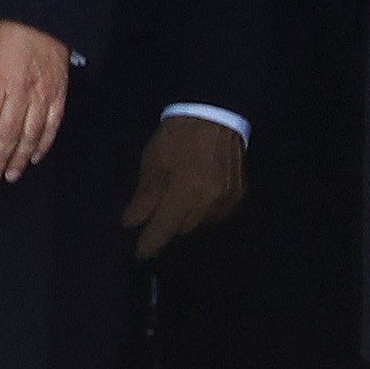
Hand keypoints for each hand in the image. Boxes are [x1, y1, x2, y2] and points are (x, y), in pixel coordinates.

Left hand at [0, 21, 69, 181]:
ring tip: (11, 175)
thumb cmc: (3, 37)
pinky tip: (34, 157)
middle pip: (8, 134)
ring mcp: (43, 94)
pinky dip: (43, 144)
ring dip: (20, 158)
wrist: (41, 18)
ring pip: (31, 135)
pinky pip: (52, 126)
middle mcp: (20, 91)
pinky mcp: (60, 95)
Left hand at [125, 115, 248, 257]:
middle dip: (166, 225)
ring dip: (185, 218)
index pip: (163, 231)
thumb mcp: (152, 163)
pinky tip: (197, 197)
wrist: (213, 115)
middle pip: (181, 229)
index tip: (140, 254)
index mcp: (183, 194)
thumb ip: (144, 198)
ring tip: (178, 201)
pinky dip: (204, 211)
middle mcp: (207, 204)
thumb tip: (131, 223)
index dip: (149, 244)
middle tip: (156, 215)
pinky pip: (216, 214)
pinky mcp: (238, 195)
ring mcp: (226, 201)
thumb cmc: (177, 137)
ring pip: (199, 224)